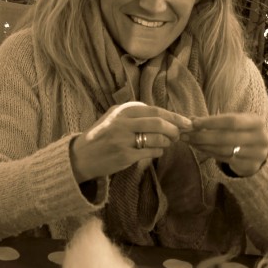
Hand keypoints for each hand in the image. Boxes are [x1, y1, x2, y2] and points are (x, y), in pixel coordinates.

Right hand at [70, 101, 192, 181]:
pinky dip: (158, 151)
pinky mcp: (124, 156)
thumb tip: (166, 116)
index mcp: (120, 111)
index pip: (154, 110)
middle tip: (179, 135)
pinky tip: (156, 151)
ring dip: (167, 142)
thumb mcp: (113, 118)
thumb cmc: (100, 137)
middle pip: (158, 123)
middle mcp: (121, 123)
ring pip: (157, 138)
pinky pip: (151, 152)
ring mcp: (122, 140)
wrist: (81, 157)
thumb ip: (134, 114)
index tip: (187, 122)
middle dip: (174, 129)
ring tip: (166, 143)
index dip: (174, 116)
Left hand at [181, 113, 267, 176]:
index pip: (231, 121)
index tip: (193, 123)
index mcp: (256, 122)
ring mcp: (256, 154)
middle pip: (226, 137)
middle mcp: (259, 137)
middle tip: (185, 135)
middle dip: (203, 136)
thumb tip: (190, 119)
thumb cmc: (241, 132)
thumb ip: (213, 121)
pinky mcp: (250, 166)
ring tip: (189, 141)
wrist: (260, 152)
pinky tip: (199, 148)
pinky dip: (209, 153)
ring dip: (203, 145)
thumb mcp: (233, 123)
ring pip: (224, 150)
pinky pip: (225, 159)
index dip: (211, 122)